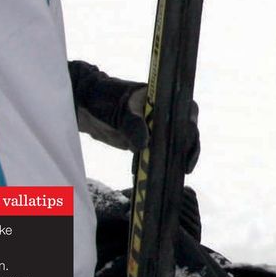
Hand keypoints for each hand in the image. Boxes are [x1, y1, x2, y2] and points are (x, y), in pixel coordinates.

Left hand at [68, 60, 200, 170]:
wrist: (84, 105)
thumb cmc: (104, 98)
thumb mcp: (119, 110)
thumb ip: (132, 124)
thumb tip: (145, 144)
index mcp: (163, 99)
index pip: (186, 110)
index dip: (191, 125)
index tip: (189, 140)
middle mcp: (163, 114)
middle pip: (184, 131)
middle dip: (187, 149)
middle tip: (186, 167)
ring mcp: (153, 129)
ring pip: (171, 145)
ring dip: (173, 160)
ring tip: (172, 175)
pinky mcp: (142, 142)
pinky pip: (153, 155)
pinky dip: (153, 166)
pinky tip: (149, 178)